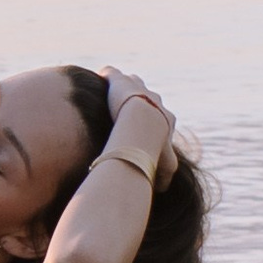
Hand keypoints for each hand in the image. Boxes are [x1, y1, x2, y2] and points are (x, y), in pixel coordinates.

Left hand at [98, 65, 178, 186]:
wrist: (140, 126)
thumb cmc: (153, 147)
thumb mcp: (164, 166)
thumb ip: (164, 175)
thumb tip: (162, 189)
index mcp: (165, 116)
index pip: (160, 113)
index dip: (151, 118)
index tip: (141, 125)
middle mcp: (154, 98)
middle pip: (146, 95)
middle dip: (137, 100)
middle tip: (123, 110)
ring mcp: (137, 86)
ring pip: (131, 81)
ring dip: (122, 86)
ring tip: (109, 93)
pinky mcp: (119, 80)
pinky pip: (111, 73)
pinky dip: (106, 76)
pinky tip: (97, 82)